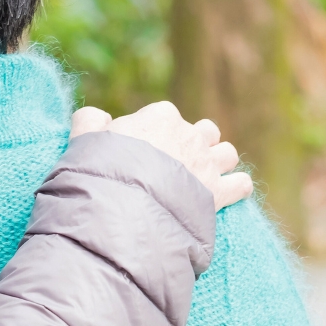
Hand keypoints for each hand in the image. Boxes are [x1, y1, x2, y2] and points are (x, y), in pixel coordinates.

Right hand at [77, 101, 252, 210]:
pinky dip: (236, 189)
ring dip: (219, 162)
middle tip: (176, 166)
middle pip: (205, 131)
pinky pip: (242, 184)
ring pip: (227, 153)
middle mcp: (190, 134)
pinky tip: (226, 195)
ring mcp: (207, 163)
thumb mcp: (83, 141)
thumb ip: (89, 122)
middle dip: (194, 145)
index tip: (143, 152)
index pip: (166, 116)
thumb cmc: (101, 172)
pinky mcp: (219, 192)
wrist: (125, 210)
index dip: (155, 134)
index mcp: (160, 116)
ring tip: (204, 178)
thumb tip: (96, 115)